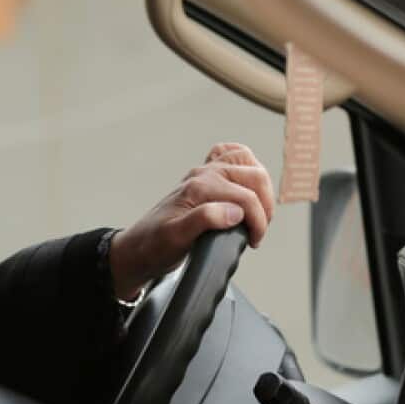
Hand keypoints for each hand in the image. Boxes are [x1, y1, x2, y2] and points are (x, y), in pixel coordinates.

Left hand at [109, 142, 274, 298]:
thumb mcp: (177, 238)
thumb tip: (233, 212)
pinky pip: (231, 156)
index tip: (254, 240)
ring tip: (258, 212)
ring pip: (247, 162)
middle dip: (265, 204)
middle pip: (254, 176)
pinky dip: (245, 165)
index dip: (258, 221)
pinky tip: (247, 185)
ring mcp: (204, 174)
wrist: (139, 247)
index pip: (246, 197)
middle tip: (258, 229)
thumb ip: (204, 220)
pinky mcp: (206, 178)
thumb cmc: (155, 245)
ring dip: (261, 186)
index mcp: (199, 188)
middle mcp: (203, 176)